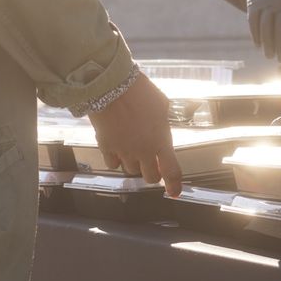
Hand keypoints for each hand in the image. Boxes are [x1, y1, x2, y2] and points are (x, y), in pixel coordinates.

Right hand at [88, 72, 182, 196]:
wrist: (111, 87)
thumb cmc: (141, 92)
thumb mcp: (162, 105)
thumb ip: (164, 123)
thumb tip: (163, 129)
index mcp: (160, 141)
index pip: (171, 171)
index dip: (174, 185)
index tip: (175, 192)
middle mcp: (143, 152)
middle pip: (149, 176)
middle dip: (153, 173)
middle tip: (153, 164)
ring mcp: (123, 151)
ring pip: (130, 170)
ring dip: (135, 164)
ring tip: (135, 149)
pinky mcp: (106, 147)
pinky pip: (113, 163)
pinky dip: (117, 159)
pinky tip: (119, 148)